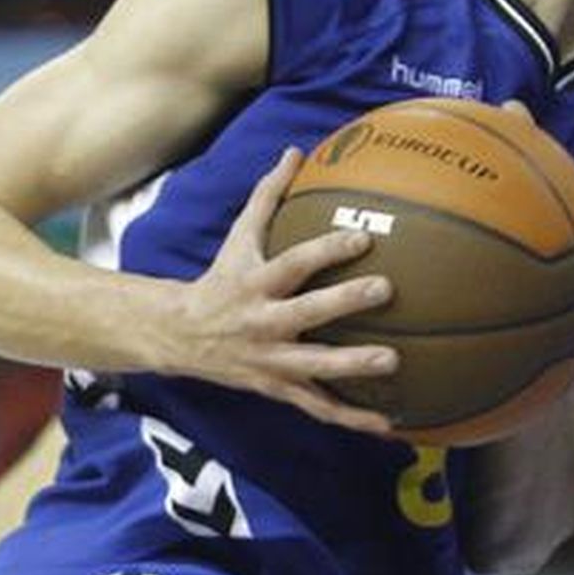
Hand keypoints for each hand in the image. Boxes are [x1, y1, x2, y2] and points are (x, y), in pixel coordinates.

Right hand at [170, 148, 397, 434]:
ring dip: (352, 366)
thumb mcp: (239, 237)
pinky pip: (318, 407)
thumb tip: (296, 150)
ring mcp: (270, 361)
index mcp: (256, 284)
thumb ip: (268, 194)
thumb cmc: (222, 278)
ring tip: (394, 362)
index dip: (327, 250)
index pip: (294, 263)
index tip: (363, 237)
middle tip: (385, 290)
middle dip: (344, 303)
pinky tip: (390, 424)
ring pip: (314, 368)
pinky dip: (352, 418)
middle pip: (306, 313)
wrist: (178, 337)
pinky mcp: (278, 389)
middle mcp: (262, 324)